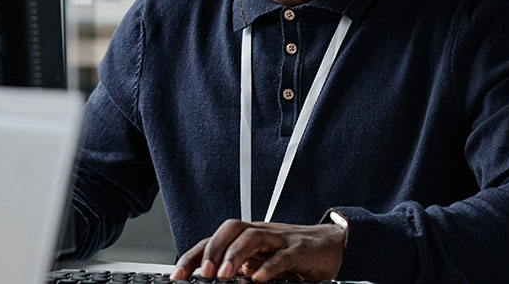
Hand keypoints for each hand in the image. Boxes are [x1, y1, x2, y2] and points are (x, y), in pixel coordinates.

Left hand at [170, 219, 344, 281]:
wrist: (331, 245)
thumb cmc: (291, 253)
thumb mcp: (260, 262)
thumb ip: (239, 270)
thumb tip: (211, 281)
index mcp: (246, 238)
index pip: (214, 241)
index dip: (193, 256)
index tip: (176, 276)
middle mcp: (260, 233)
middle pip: (230, 230)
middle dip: (212, 250)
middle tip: (201, 274)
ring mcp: (280, 239)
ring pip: (253, 237)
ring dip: (235, 255)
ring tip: (224, 275)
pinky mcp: (300, 250)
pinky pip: (283, 255)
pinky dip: (270, 267)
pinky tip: (259, 279)